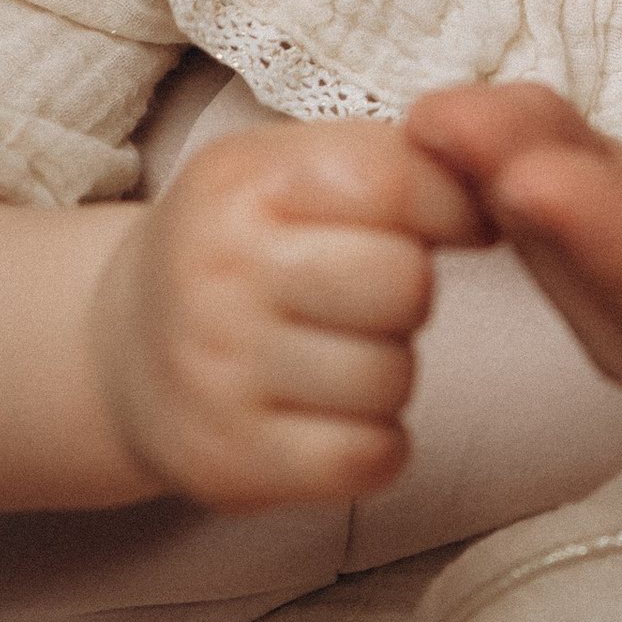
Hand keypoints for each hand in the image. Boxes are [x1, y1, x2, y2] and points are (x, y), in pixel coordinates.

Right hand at [90, 119, 487, 511]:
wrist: (120, 351)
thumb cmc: (243, 247)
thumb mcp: (288, 168)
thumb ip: (392, 161)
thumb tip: (501, 184)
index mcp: (241, 181)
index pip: (396, 183)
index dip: (455, 206)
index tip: (459, 223)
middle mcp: (216, 271)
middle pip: (405, 285)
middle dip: (410, 293)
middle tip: (369, 298)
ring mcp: (216, 372)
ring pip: (392, 377)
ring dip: (390, 370)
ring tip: (338, 354)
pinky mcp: (228, 461)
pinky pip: (369, 459)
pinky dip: (376, 443)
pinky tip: (336, 417)